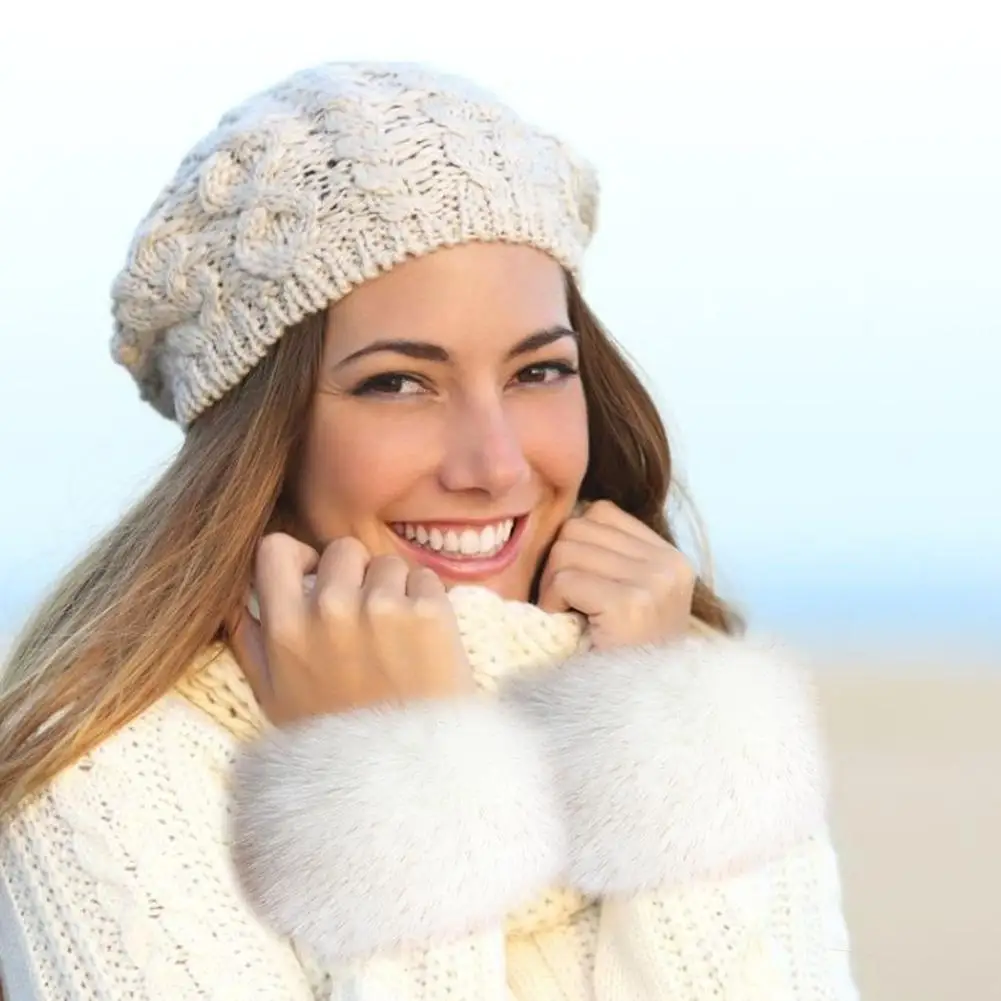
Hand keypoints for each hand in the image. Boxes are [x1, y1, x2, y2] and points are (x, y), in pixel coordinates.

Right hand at [227, 533, 473, 725]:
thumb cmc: (338, 744)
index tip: (315, 579)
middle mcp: (330, 611)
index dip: (299, 558)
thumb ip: (251, 641)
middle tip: (367, 618)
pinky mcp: (429, 615)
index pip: (275, 549)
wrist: (408, 781)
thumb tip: (234, 596)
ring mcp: (381, 610)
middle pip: (342, 550)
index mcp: (286, 630)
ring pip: (389, 563)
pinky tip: (424, 643)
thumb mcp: (275, 699)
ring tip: (397, 639)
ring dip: (395, 589)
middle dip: (355, 574)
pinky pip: (427, 579)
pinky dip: (428, 602)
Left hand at [537, 500, 694, 649]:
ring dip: (552, 585)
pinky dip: (552, 602)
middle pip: (579, 527)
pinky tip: (568, 626)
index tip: (579, 585)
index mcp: (672, 559)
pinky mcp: (631, 604)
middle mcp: (669, 565)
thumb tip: (560, 514)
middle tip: (567, 604)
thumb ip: (609, 556)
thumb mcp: (629, 598)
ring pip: (566, 549)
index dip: (576, 545)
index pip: (602, 513)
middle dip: (559, 564)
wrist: (637, 716)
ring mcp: (654, 583)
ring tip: (568, 616)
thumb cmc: (619, 657)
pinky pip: (565, 579)